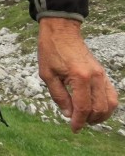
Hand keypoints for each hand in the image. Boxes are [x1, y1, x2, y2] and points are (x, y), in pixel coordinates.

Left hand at [38, 17, 118, 131]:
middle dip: (89, 120)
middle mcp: (94, 76)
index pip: (83, 107)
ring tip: (87, 118)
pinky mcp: (102, 72)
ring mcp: (101, 74)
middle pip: (99, 108)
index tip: (73, 128)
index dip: (79, 121)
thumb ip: (58, 95)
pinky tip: (96, 109)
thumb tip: (68, 114)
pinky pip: (111, 94)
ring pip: (110, 103)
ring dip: (100, 115)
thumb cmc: (51, 50)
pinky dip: (107, 105)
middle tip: (77, 123)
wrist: (61, 31)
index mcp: (79, 77)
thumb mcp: (47, 74)